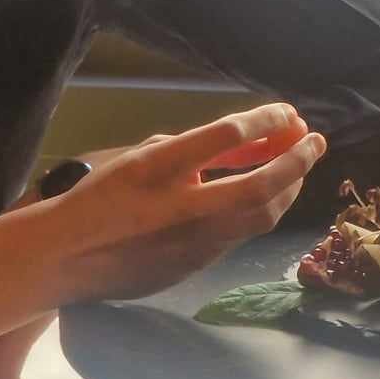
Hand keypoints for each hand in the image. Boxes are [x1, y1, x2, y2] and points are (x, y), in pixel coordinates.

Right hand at [49, 102, 327, 304]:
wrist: (64, 258)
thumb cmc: (102, 196)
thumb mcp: (142, 155)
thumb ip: (192, 147)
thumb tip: (246, 143)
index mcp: (158, 169)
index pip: (225, 136)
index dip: (264, 120)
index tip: (287, 111)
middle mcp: (180, 209)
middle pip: (258, 186)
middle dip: (296, 161)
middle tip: (315, 139)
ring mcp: (191, 244)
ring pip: (260, 217)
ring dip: (287, 186)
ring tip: (300, 164)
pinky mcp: (195, 267)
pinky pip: (241, 235)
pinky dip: (263, 209)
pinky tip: (270, 193)